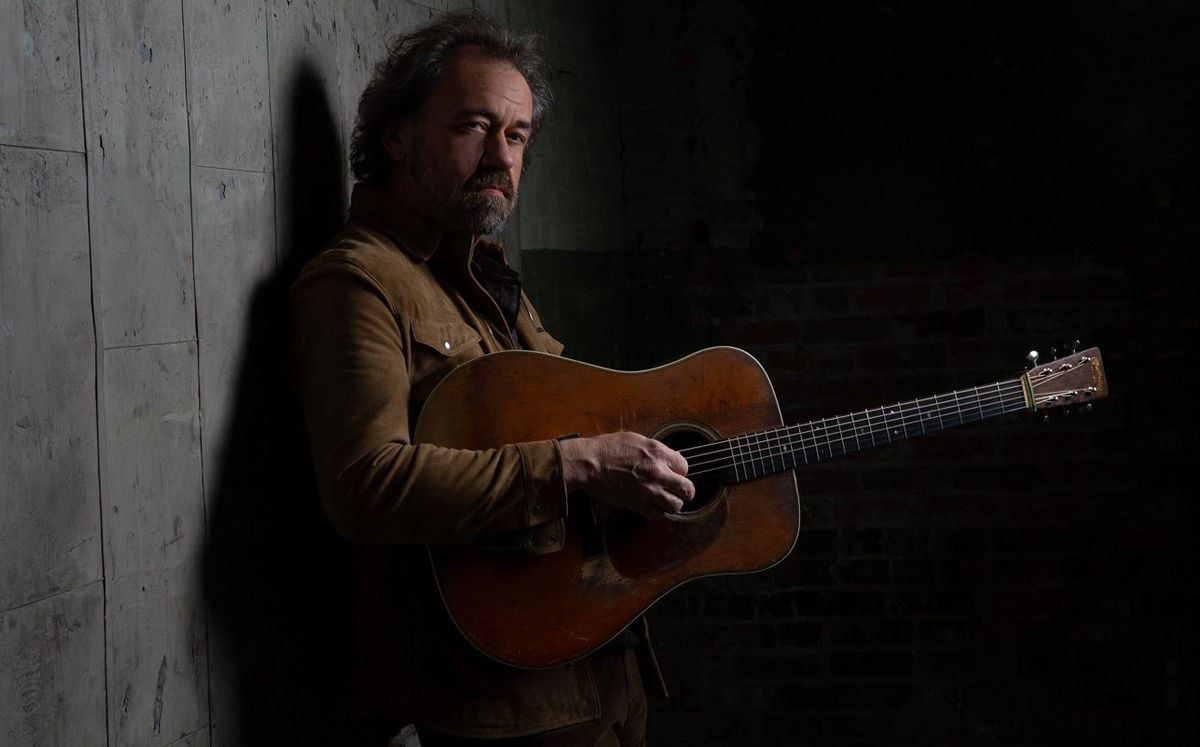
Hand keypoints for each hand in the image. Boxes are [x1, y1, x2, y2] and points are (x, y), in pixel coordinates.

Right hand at [559, 432, 693, 518]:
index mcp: (658, 453)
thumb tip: (667, 457)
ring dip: (674, 503)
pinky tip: (654, 506)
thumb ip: (656, 450)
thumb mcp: (637, 439)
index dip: (680, 470)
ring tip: (668, 500)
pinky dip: (658, 512)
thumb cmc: (609, 448)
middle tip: (681, 490)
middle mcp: (657, 472)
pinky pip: (657, 515)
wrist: (590, 463)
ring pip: (675, 505)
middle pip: (687, 489)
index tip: (674, 471)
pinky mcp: (637, 504)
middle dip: (686, 490)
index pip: (685, 466)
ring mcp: (648, 490)